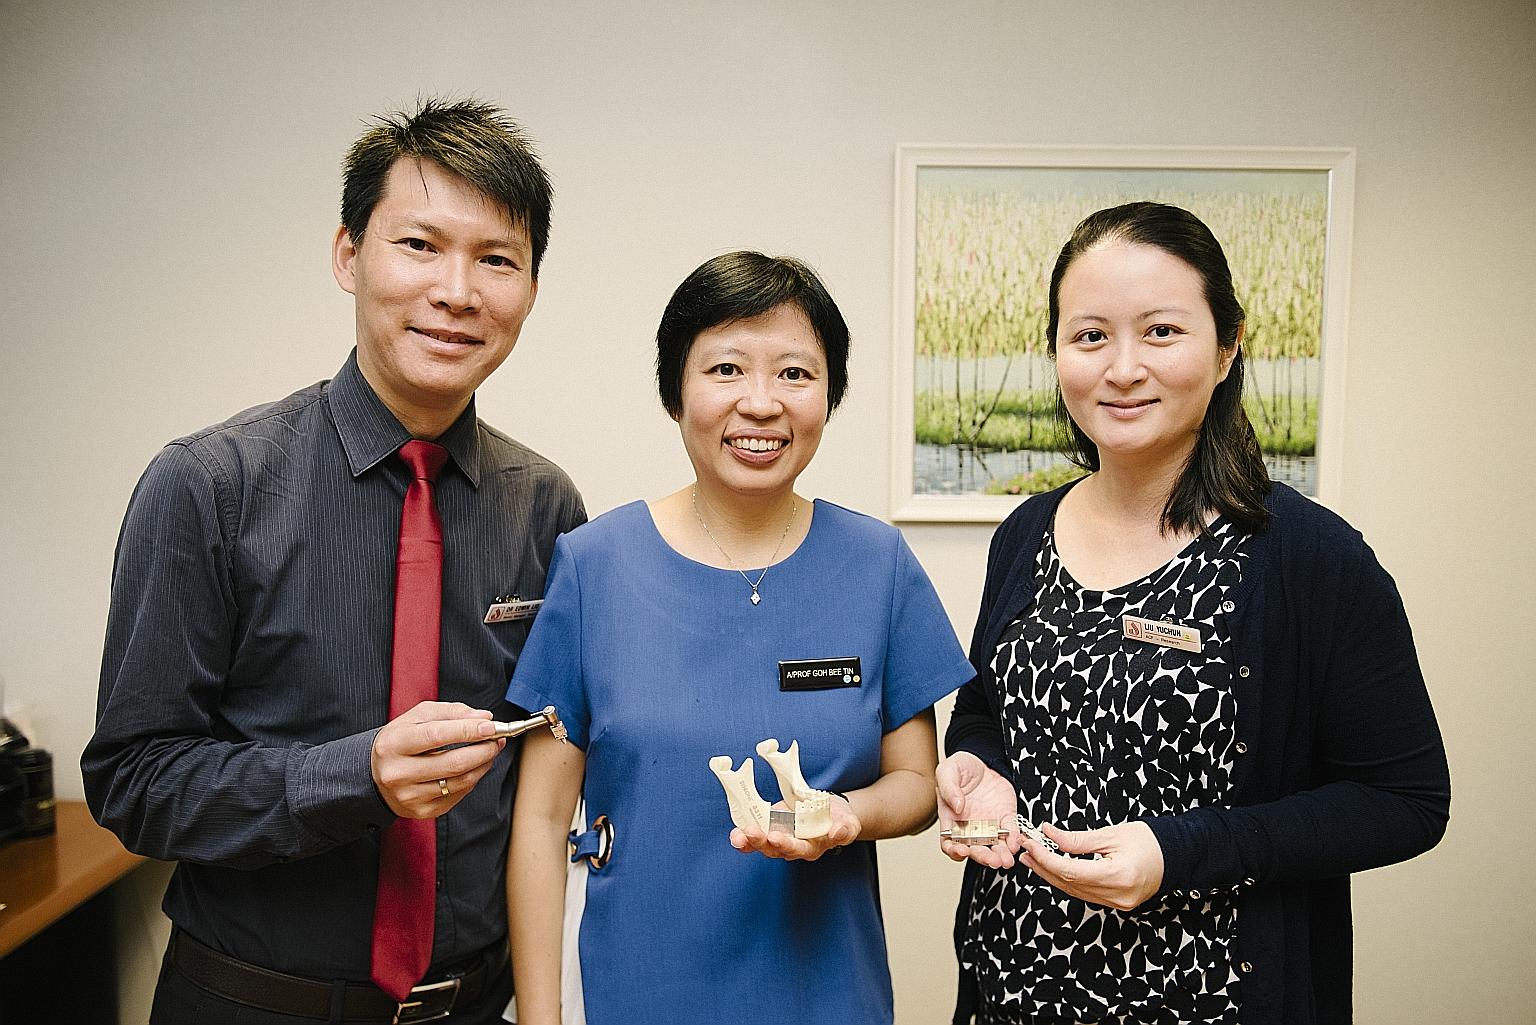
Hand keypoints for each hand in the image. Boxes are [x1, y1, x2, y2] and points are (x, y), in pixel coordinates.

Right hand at [371, 701, 505, 818]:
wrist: (375, 774)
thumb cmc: (401, 740)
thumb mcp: (418, 717)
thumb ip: (451, 712)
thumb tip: (483, 718)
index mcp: (394, 744)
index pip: (436, 736)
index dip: (467, 731)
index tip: (491, 726)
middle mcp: (398, 773)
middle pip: (453, 763)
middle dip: (484, 749)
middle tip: (498, 738)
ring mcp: (410, 796)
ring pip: (461, 781)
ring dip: (484, 764)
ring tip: (490, 750)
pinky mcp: (422, 811)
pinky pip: (459, 794)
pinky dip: (473, 778)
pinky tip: (474, 766)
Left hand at [729, 795, 860, 861]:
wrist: (829, 810)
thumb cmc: (838, 819)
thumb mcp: (849, 822)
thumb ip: (845, 829)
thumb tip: (837, 833)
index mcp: (812, 848)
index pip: (798, 849)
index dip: (787, 844)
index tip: (777, 837)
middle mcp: (792, 847)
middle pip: (774, 849)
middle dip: (762, 842)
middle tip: (751, 832)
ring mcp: (779, 837)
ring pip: (761, 844)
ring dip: (748, 841)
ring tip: (737, 836)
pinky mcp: (770, 826)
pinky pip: (754, 834)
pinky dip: (743, 835)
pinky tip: (736, 832)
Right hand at [936, 752, 1021, 868]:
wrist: (982, 758)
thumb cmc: (960, 767)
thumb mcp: (947, 771)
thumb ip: (948, 788)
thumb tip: (957, 806)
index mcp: (951, 820)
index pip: (949, 843)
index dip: (954, 851)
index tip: (962, 851)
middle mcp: (970, 827)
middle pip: (975, 849)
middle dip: (984, 857)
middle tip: (993, 860)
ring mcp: (989, 824)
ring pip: (995, 846)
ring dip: (1001, 855)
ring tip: (1007, 859)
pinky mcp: (1005, 816)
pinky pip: (1010, 831)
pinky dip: (1014, 838)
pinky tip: (1016, 842)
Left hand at [1021, 821, 1163, 911]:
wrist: (1176, 856)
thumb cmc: (1149, 841)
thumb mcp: (1111, 834)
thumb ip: (1076, 839)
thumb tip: (1048, 834)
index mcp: (1118, 875)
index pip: (1069, 870)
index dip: (1045, 857)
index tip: (1030, 843)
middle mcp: (1118, 895)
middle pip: (1068, 884)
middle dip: (1043, 866)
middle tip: (1025, 850)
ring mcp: (1118, 903)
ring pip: (1074, 891)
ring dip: (1051, 875)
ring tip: (1032, 859)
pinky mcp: (1118, 905)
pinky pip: (1084, 894)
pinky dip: (1067, 881)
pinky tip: (1054, 869)